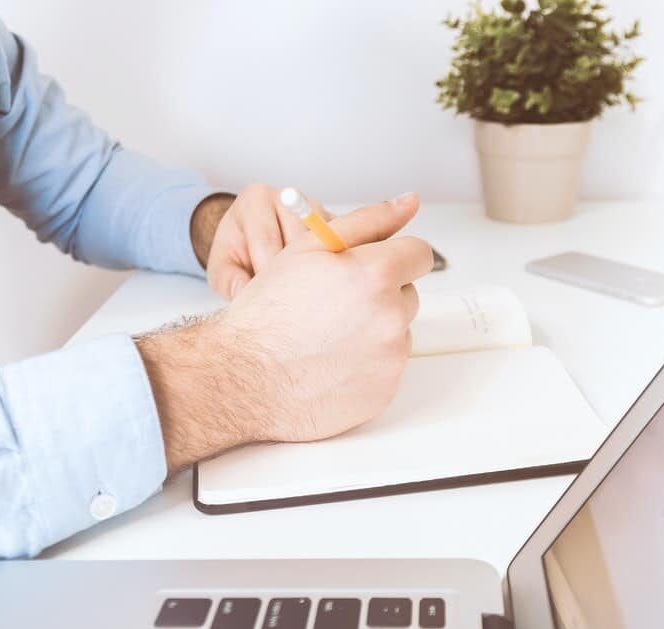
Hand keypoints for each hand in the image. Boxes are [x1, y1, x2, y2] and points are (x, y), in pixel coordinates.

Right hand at [139, 192, 430, 471]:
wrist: (244, 377)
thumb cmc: (269, 311)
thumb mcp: (310, 248)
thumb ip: (368, 220)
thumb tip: (409, 201)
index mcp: (377, 274)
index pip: (419, 254)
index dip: (393, 257)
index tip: (372, 267)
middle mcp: (391, 317)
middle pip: (408, 294)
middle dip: (380, 294)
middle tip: (334, 304)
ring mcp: (390, 358)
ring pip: (397, 332)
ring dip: (373, 329)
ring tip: (327, 336)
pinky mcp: (385, 391)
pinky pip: (387, 368)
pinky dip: (366, 364)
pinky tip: (330, 363)